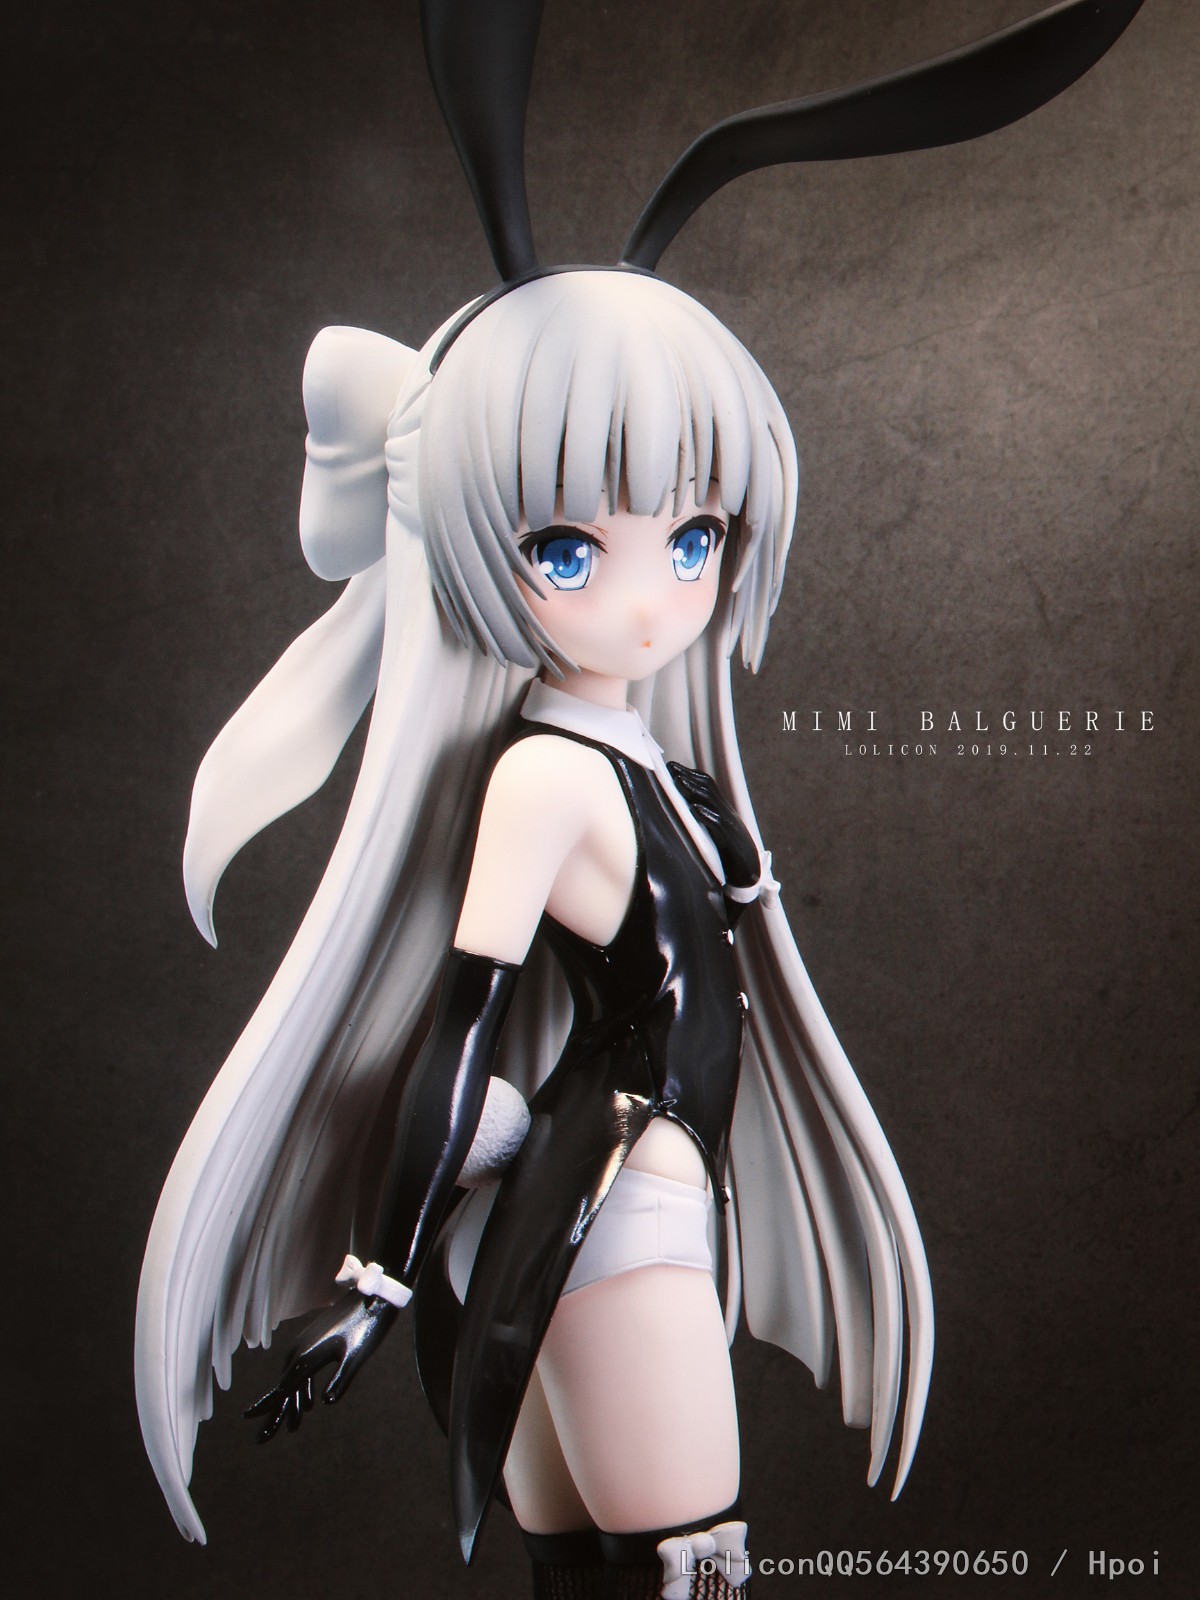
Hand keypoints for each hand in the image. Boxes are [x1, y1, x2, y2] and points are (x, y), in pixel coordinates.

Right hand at [244, 1289, 398, 1440]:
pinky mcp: (315, 1344)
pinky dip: (302, 1391)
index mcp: (306, 1357)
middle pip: (283, 1390)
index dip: (263, 1405)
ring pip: (292, 1382)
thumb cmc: (366, 1326)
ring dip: (290, 1405)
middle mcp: (300, 1352)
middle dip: (274, 1415)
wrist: (373, 1298)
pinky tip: (307, 1406)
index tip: (246, 1416)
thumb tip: (325, 1403)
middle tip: (261, 1441)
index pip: (281, 1388)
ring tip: (290, 1430)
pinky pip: (303, 1372)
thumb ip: (340, 1379)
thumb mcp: (356, 1355)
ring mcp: (306, 1347)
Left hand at [666, 762, 759, 887]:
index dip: (690, 775)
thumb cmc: (729, 858)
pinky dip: (707, 815)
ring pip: (713, 802)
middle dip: (689, 776)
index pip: (707, 786)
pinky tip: (694, 809)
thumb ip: (702, 823)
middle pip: (709, 789)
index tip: (672, 767)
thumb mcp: (714, 836)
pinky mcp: (732, 840)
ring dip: (695, 791)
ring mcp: (731, 826)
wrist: (750, 877)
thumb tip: (681, 813)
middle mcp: (727, 815)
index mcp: (722, 812)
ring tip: (679, 781)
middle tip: (670, 768)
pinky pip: (719, 825)